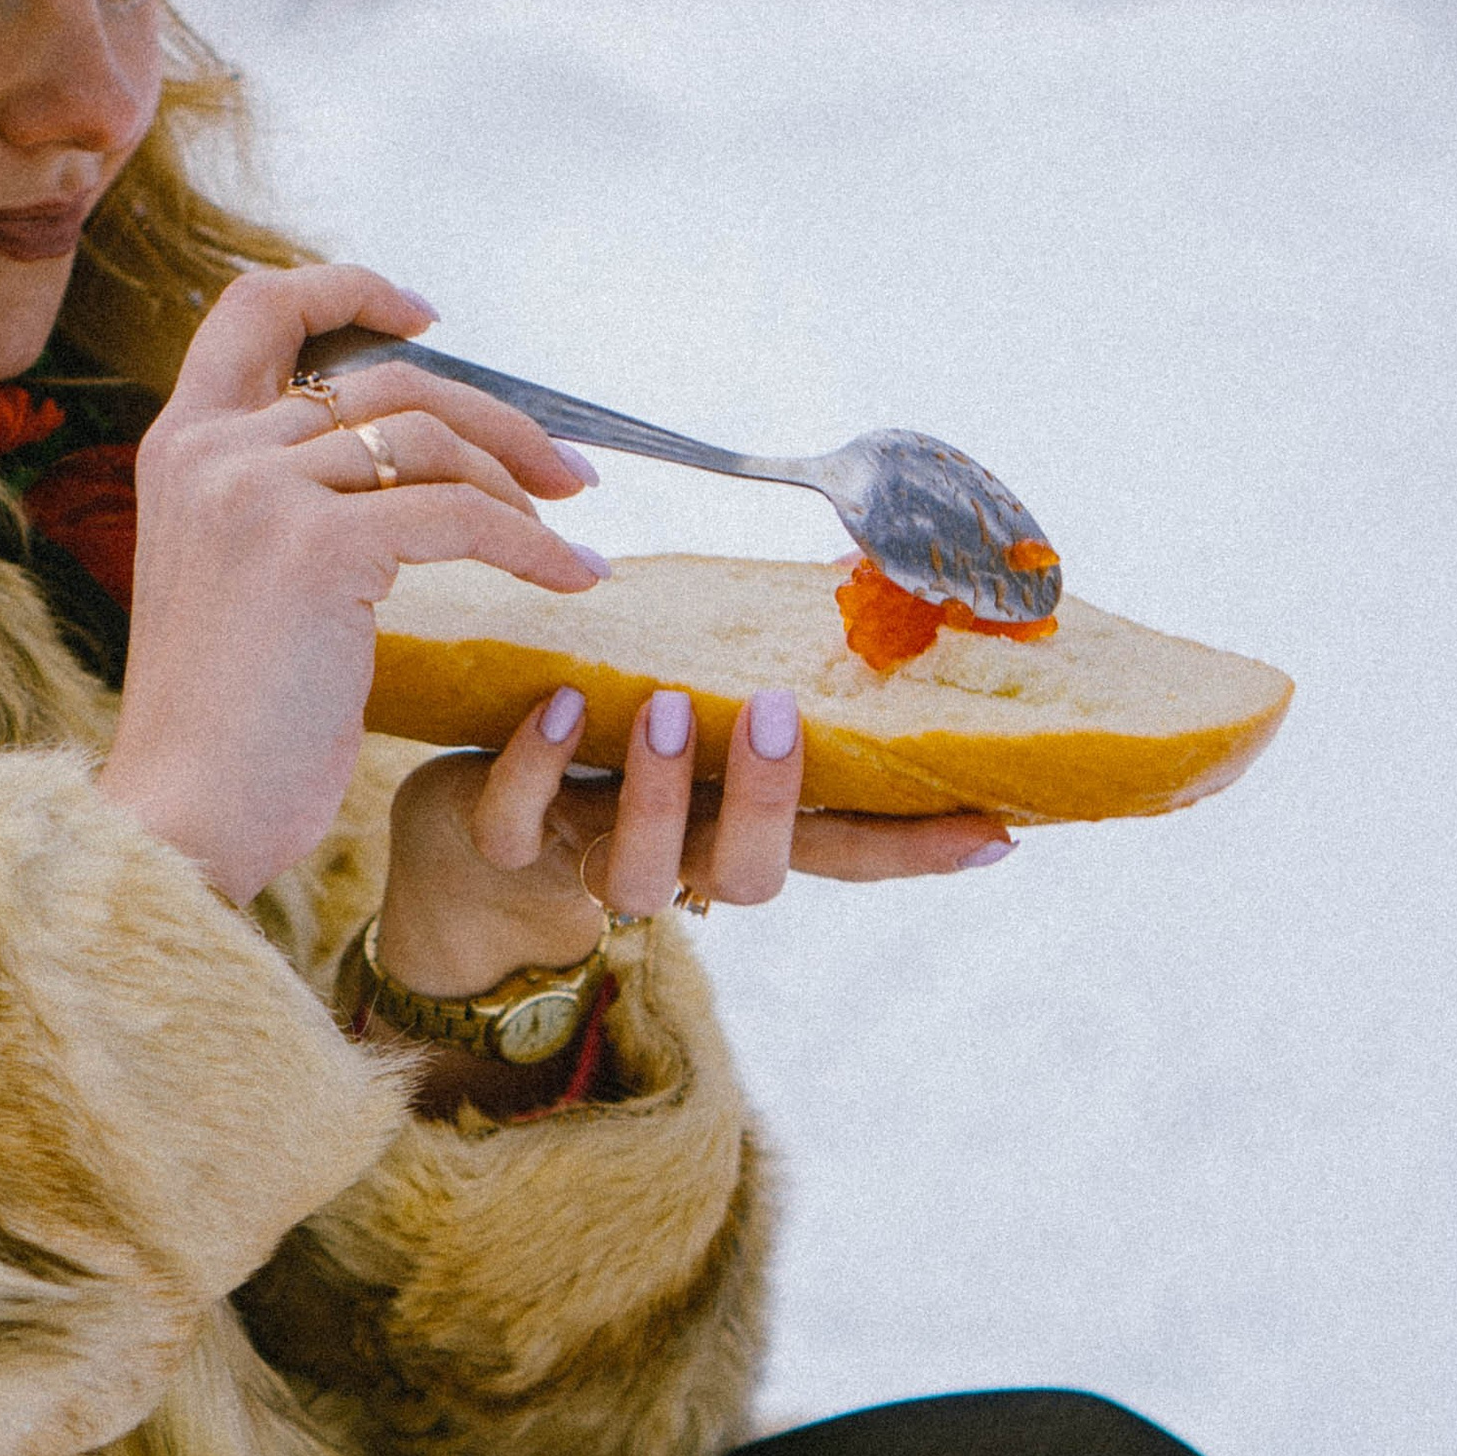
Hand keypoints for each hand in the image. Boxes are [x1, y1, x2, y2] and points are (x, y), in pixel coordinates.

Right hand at [98, 265, 605, 903]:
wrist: (184, 816)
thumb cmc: (224, 724)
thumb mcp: (232, 578)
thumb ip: (282, 502)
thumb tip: (399, 462)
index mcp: (179, 446)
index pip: (254, 307)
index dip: (347, 287)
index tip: (427, 315)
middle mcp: (212, 450)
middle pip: (385, 379)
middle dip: (494, 418)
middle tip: (565, 470)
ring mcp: (260, 491)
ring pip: (431, 438)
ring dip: (520, 480)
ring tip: (569, 531)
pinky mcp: (317, 548)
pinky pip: (461, 517)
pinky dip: (533, 545)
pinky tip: (575, 577)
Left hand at [375, 683, 1014, 1000]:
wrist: (460, 832)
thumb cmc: (603, 747)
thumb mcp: (692, 707)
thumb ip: (761, 666)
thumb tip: (860, 577)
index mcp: (737, 827)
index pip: (847, 850)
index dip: (919, 850)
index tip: (997, 830)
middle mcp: (680, 859)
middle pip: (753, 878)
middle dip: (771, 803)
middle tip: (774, 714)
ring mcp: (589, 859)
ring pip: (641, 875)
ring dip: (660, 793)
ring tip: (666, 708)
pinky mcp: (503, 848)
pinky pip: (517, 829)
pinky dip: (534, 767)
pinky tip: (559, 705)